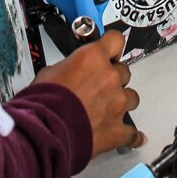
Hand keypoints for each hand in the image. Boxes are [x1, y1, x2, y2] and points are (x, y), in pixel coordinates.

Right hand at [34, 30, 143, 156]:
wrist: (44, 132)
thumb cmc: (43, 103)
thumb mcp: (50, 72)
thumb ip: (69, 67)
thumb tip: (69, 72)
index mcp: (93, 58)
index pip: (115, 40)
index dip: (112, 46)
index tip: (111, 50)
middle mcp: (110, 78)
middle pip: (124, 71)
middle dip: (113, 78)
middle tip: (99, 86)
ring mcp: (117, 104)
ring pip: (132, 97)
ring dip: (121, 102)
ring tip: (107, 109)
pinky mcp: (118, 130)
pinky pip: (133, 133)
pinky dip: (131, 135)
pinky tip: (133, 137)